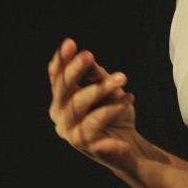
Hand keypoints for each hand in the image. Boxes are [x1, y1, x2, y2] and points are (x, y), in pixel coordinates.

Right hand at [48, 38, 137, 171]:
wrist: (130, 144)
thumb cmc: (115, 113)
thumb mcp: (107, 88)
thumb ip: (95, 75)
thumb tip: (85, 56)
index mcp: (61, 99)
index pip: (56, 77)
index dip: (61, 60)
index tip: (70, 43)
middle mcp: (59, 115)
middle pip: (63, 89)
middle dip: (75, 70)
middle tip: (88, 55)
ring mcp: (69, 132)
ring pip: (79, 105)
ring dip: (101, 88)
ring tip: (122, 78)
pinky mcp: (84, 145)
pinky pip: (96, 121)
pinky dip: (113, 108)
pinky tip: (129, 98)